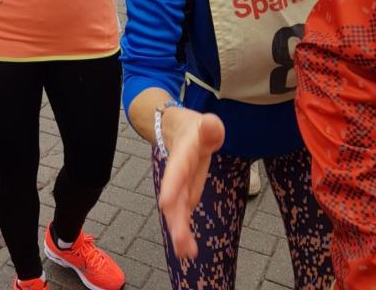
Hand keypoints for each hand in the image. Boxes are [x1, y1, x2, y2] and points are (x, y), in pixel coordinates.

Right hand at [158, 108, 224, 257]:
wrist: (181, 132)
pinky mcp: (185, 196)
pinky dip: (184, 232)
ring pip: (176, 211)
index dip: (172, 185)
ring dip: (179, 231)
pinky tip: (188, 250)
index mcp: (183, 155)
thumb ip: (210, 126)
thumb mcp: (207, 124)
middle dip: (176, 219)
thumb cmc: (197, 130)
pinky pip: (183, 215)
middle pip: (174, 197)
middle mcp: (177, 175)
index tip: (165, 202)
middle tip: (180, 241)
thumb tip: (210, 124)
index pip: (177, 170)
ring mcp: (180, 187)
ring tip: (186, 252)